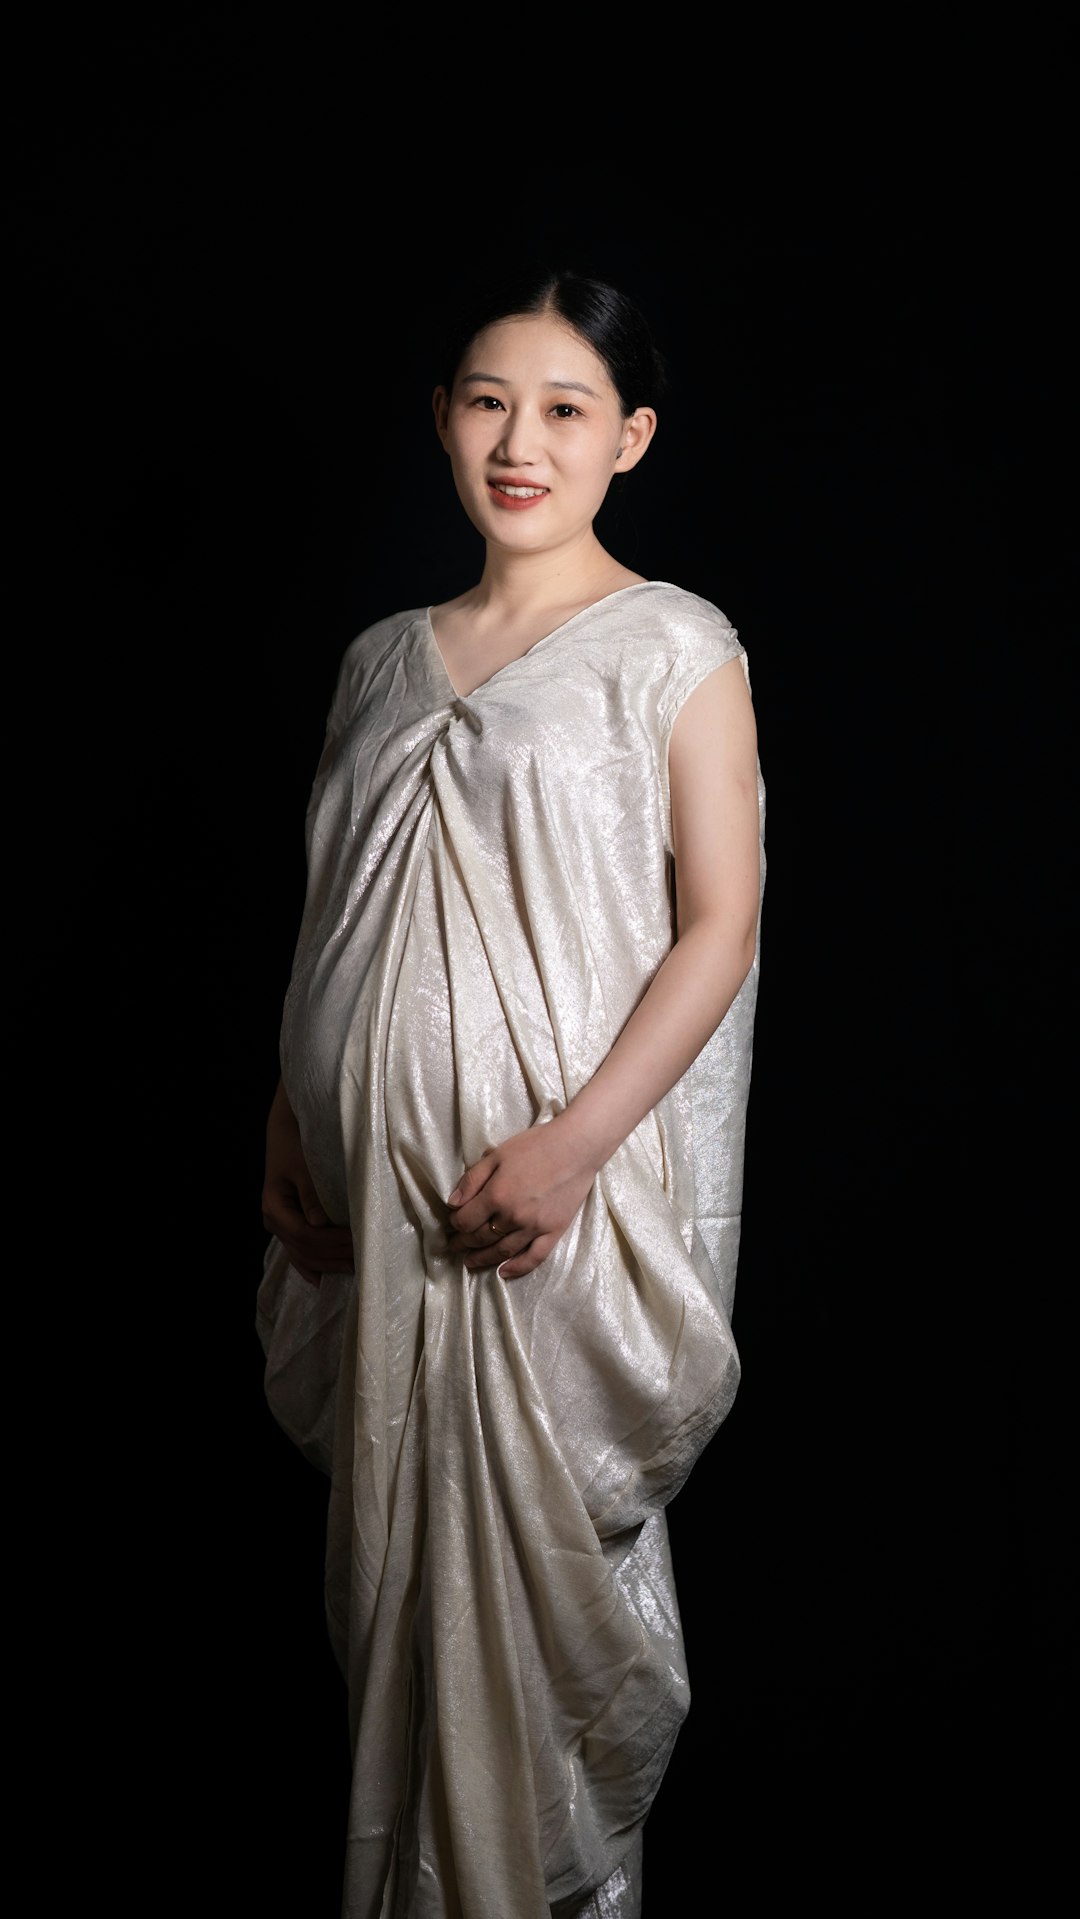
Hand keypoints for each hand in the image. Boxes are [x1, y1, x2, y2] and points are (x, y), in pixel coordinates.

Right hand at [262, 1079, 353, 1286]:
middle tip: (362, 1261)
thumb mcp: (303, 1167)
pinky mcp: (288, 1224)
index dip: (330, 1243)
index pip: (304, 1235)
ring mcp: (278, 1225)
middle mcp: (273, 1220)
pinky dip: (309, 1266)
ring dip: (326, 1264)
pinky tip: (320, 1280)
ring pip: (301, 1254)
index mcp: (274, 1207)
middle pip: (304, 1249)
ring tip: (352, 1270)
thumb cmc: (297, 1145)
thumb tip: (320, 1223)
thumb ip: (311, 1195)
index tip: (356, 1243)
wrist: (285, 1132)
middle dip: (333, 1256)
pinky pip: (297, 1252)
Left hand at [445, 1114, 596, 1278]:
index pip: (466, 1220)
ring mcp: (534, 1227)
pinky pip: (534, 1257)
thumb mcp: (497, 1155)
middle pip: (481, 1238)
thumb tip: (452, 1203)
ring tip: (470, 1261)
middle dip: (464, 1243)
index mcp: (496, 1195)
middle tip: (455, 1245)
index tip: (453, 1224)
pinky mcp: (554, 1232)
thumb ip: (472, 1180)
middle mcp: (512, 1216)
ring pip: (502, 1251)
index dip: (455, 1224)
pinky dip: (517, 1267)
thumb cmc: (536, 1146)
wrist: (577, 1148)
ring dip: (483, 1258)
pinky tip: (503, 1272)